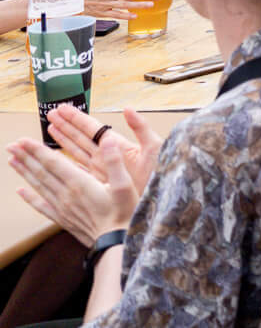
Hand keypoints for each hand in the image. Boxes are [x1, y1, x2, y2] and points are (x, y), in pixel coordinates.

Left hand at [8, 107, 140, 242]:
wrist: (115, 243)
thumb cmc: (123, 213)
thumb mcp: (126, 184)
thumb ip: (114, 161)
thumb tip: (107, 140)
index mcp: (80, 183)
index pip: (53, 162)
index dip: (37, 150)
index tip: (24, 141)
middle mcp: (66, 194)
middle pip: (41, 172)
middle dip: (26, 157)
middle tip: (12, 146)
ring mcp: (61, 207)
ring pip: (38, 186)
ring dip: (24, 172)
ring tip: (12, 160)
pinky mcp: (62, 218)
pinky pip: (41, 205)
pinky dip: (29, 197)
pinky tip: (21, 191)